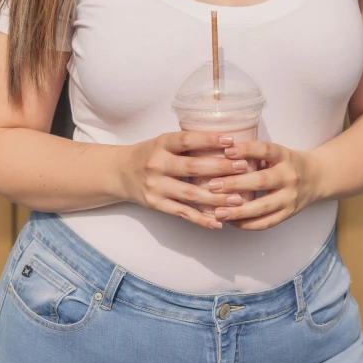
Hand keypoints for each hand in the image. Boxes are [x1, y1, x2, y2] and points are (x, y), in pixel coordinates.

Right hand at [124, 131, 250, 229]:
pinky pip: (182, 213)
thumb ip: (186, 143)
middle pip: (192, 168)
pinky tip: (218, 222)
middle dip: (220, 168)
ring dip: (216, 198)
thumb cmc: (150, 154)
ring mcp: (156, 186)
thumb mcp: (163, 141)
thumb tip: (225, 143)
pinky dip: (201, 219)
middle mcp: (157, 164)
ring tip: (238, 199)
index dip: (209, 140)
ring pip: (190, 194)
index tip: (231, 141)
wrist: (120, 173)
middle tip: (243, 168)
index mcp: (161, 144)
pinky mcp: (155, 204)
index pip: (187, 140)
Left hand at [207, 141, 318, 230]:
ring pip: (263, 207)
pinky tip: (230, 221)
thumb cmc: (287, 162)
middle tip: (212, 185)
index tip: (226, 151)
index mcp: (284, 156)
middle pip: (261, 181)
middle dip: (235, 184)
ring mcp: (290, 197)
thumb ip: (256, 155)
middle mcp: (289, 176)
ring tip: (218, 212)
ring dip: (238, 211)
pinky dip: (247, 224)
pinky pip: (266, 223)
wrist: (317, 178)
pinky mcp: (288, 214)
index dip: (246, 150)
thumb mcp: (277, 152)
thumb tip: (221, 153)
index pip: (265, 150)